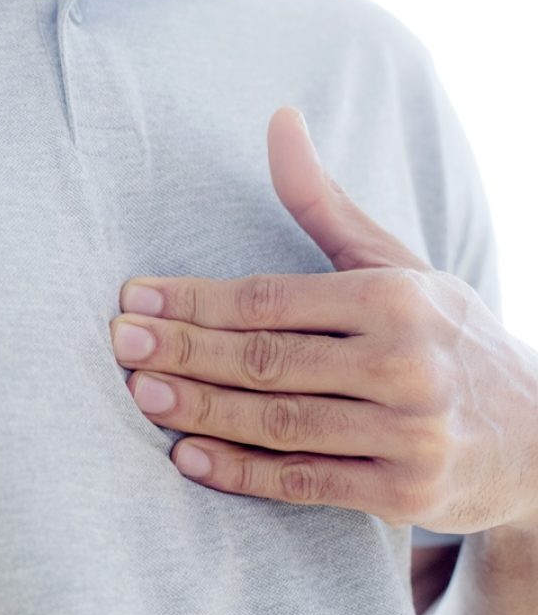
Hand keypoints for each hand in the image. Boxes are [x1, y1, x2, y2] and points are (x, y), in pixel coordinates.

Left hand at [110, 106, 537, 533]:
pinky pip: (306, 484)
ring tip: (141, 393)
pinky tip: (188, 457)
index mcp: (395, 298)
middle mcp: (405, 363)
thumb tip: (277, 119)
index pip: (269, 298)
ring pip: (279, 421)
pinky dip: (243, 474)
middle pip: (266, 358)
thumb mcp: (394, 263)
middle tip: (119, 344)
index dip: (194, 299)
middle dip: (184, 350)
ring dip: (202, 410)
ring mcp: (410, 434)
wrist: (537, 436)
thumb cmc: (443, 334)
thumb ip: (324, 204)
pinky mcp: (405, 495)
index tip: (133, 297)